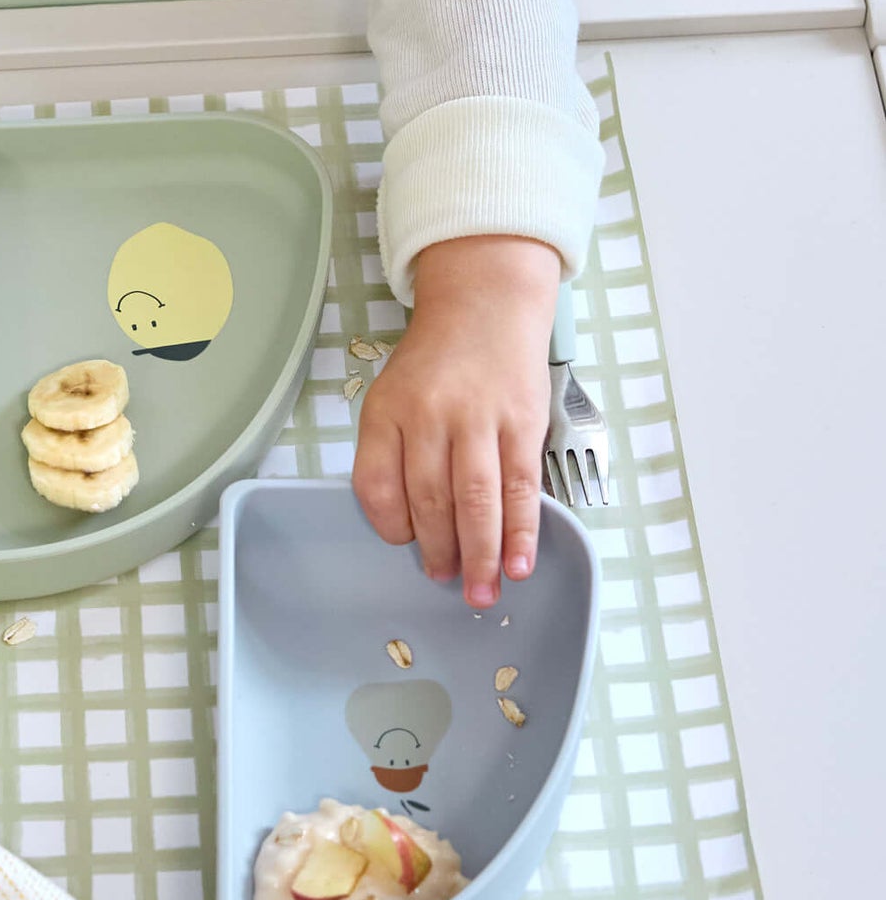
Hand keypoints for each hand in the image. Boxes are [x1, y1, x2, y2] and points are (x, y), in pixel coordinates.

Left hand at [352, 235, 559, 608]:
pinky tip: (518, 563)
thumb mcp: (393, 395)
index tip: (405, 544)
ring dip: (480, 555)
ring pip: (475, 501)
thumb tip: (414, 524)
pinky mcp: (522, 423)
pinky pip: (519, 488)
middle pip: (429, 500)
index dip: (390, 525)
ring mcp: (478, 418)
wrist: (485, 306)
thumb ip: (394, 452)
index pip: (378, 484)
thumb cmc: (436, 363)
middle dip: (439, 552)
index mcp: (387, 411)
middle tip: (446, 582)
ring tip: (483, 592)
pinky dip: (520, 532)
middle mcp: (428, 415)